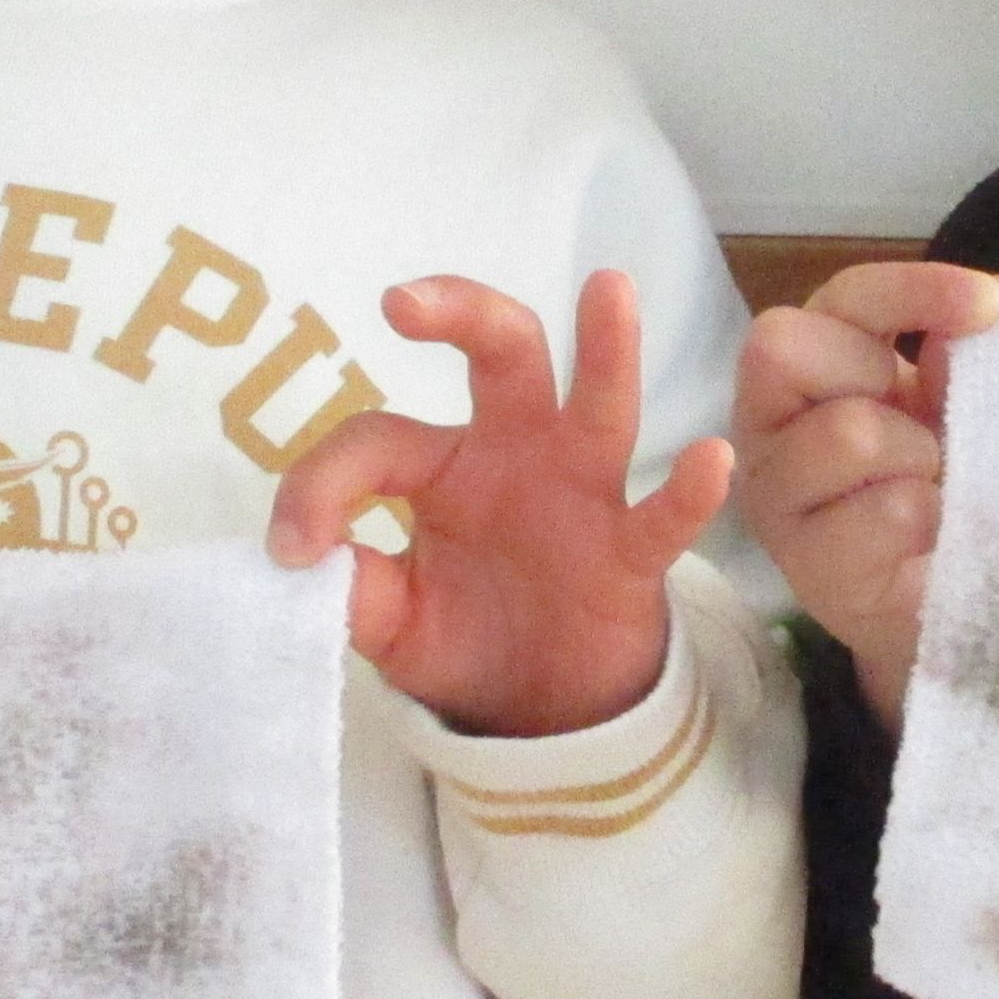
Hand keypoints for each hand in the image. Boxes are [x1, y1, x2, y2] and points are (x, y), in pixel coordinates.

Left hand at [264, 270, 727, 738]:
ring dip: (605, 351)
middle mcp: (515, 453)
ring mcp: (580, 495)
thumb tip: (309, 564)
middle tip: (405, 302)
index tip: (289, 549)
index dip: (321, 487)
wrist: (541, 709)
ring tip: (609, 289)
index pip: (377, 442)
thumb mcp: (390, 620)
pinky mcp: (629, 554)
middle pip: (502, 355)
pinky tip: (708, 459)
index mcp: (444, 462)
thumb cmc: (465, 634)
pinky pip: (661, 517)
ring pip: (596, 407)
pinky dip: (688, 491)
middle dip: (464, 313)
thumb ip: (352, 589)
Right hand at [732, 259, 998, 729]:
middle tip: (918, 432)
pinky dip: (928, 521)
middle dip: (877, 380)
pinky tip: (927, 542)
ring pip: (847, 431)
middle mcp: (767, 422)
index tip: (993, 305)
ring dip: (915, 458)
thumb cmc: (947, 488)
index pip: (842, 297)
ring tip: (927, 494)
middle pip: (785, 348)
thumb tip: (980, 315)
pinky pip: (885, 511)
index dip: (913, 290)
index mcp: (810, 365)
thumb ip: (958, 358)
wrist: (951, 601)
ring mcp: (773, 495)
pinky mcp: (804, 563)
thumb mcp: (956, 408)